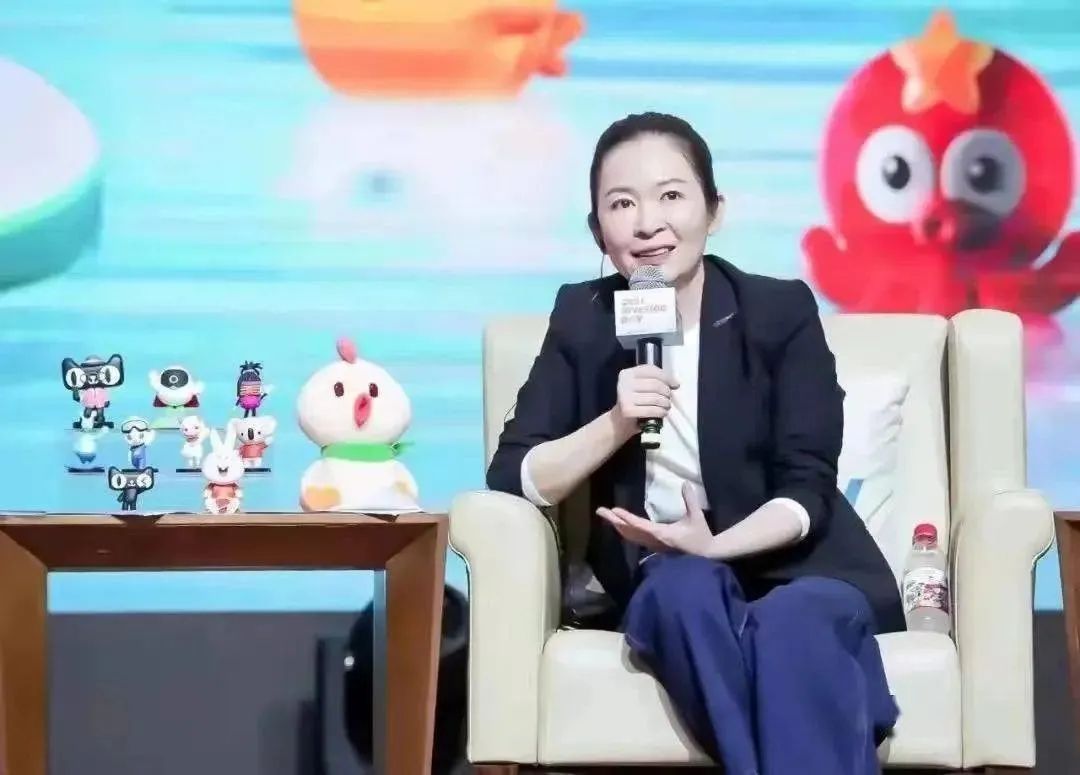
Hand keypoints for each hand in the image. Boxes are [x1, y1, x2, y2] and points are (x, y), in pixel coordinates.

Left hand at [596, 482, 713, 556]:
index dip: (627, 518)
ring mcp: (652, 545)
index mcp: (662, 534)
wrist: (706, 556)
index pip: (640, 525)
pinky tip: (619, 526)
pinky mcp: (654, 547)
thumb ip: (690, 500)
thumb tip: (685, 483)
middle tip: (600, 511)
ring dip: (617, 526)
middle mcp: (653, 541)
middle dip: (614, 521)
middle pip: (629, 531)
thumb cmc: (701, 537)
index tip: (615, 511)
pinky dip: (625, 531)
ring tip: (606, 515)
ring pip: (630, 536)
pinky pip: (635, 539)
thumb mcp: (696, 518)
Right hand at [611, 364, 679, 435]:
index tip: (675, 385)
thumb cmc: (635, 402)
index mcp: (627, 373)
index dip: (666, 377)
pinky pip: (652, 410)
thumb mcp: (642, 387)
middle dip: (666, 393)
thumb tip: (675, 383)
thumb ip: (656, 381)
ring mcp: (624, 396)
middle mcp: (624, 383)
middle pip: (655, 384)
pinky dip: (661, 412)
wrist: (620, 421)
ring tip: (666, 406)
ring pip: (655, 398)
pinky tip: (662, 413)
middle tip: (668, 399)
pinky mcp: (627, 410)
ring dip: (665, 403)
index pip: (651, 370)